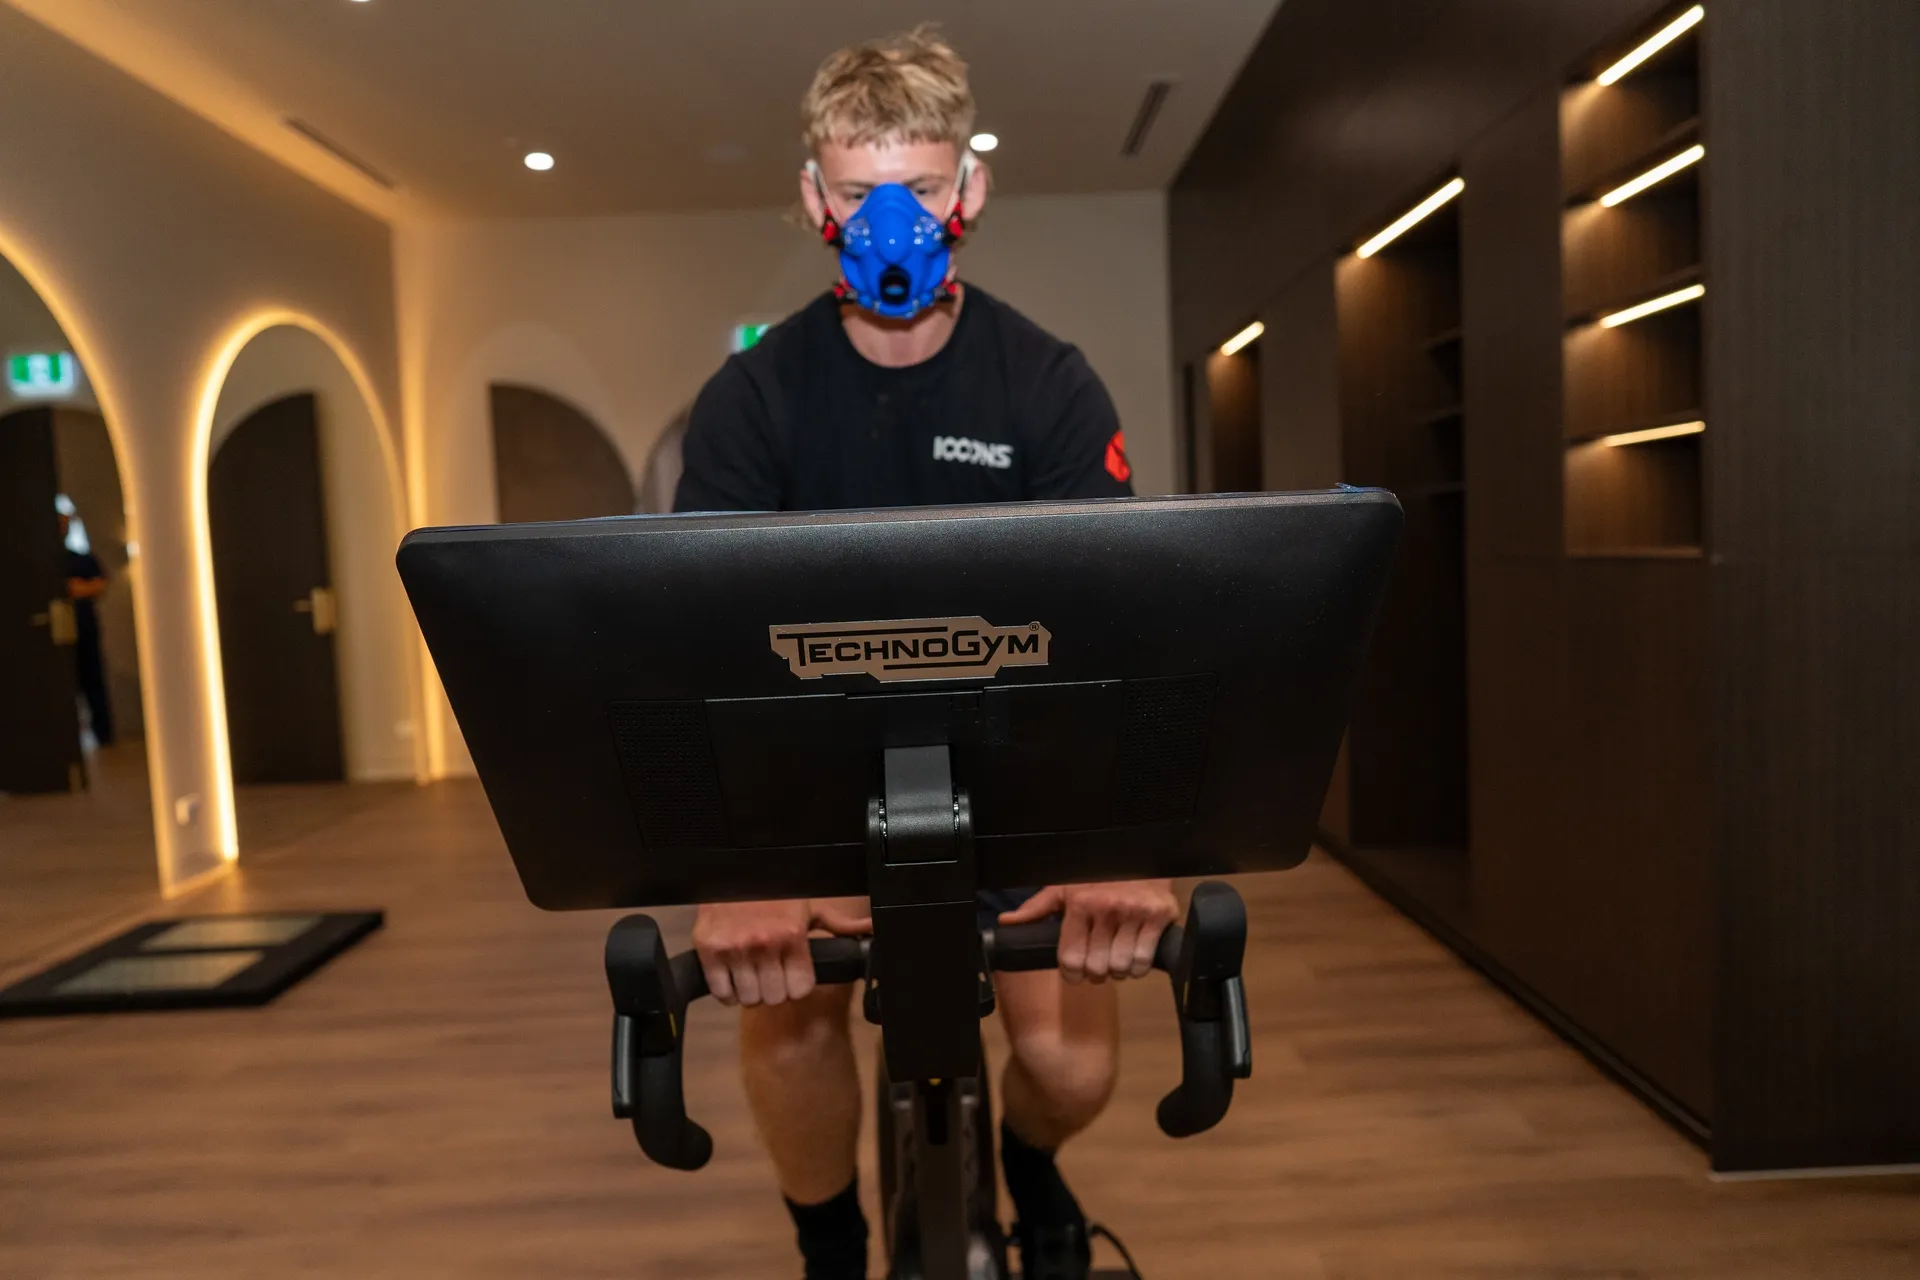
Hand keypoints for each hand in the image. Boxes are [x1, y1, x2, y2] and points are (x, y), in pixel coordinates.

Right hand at [691, 897, 871, 1006]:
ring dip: (751, 991)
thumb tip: (871, 930)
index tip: (790, 976)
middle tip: (769, 974)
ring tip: (751, 973)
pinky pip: (722, 993)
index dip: (796, 986)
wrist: (731, 870)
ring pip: (749, 999)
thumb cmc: (775, 891)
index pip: (800, 990)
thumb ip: (840, 925)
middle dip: (774, 990)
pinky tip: (733, 977)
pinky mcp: (709, 952)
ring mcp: (735, 950)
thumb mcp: (811, 907)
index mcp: (793, 936)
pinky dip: (727, 991)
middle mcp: (765, 945)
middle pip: (774, 998)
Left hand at [999, 880, 1177, 983]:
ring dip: (1117, 971)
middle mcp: (1107, 908)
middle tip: (1098, 964)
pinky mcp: (1159, 917)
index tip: (1075, 972)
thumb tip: (1007, 922)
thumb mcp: (1064, 887)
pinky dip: (1137, 967)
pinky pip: (1144, 962)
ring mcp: (1135, 913)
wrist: (1142, 856)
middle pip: (1096, 968)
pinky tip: (1134, 954)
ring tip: (1116, 958)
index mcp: (1080, 903)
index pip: (1071, 960)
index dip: (1072, 974)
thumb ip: (1037, 908)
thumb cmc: (1099, 876)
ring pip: (1120, 968)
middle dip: (1095, 973)